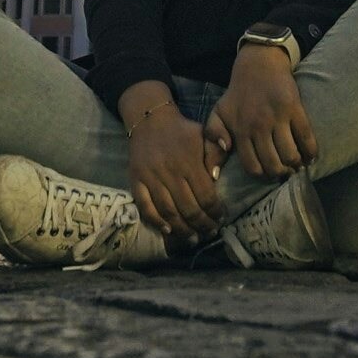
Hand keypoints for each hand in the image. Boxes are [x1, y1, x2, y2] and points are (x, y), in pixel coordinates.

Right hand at [119, 82, 222, 239]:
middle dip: (202, 224)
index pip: (205, 195)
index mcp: (189, 162)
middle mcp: (170, 172)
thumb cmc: (182, 131)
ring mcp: (151, 178)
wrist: (150, 120)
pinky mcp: (136, 181)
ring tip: (193, 238)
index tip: (221, 218)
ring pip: (168, 211)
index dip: (215, 211)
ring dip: (182, 228)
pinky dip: (156, 221)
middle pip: (188, 207)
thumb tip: (217, 178)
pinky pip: (145, 206)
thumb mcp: (204, 134)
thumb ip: (215, 152)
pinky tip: (168, 231)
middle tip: (210, 232)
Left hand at [212, 44, 315, 180]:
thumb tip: (216, 170)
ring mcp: (278, 118)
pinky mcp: (294, 108)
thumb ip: (213, 139)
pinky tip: (310, 155)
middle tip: (285, 170)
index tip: (268, 173)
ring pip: (290, 154)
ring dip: (295, 164)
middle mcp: (258, 127)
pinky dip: (311, 151)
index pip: (252, 166)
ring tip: (297, 163)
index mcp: (240, 131)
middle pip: (273, 164)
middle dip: (280, 172)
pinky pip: (306, 136)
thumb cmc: (237, 94)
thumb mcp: (218, 114)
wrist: (258, 65)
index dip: (262, 175)